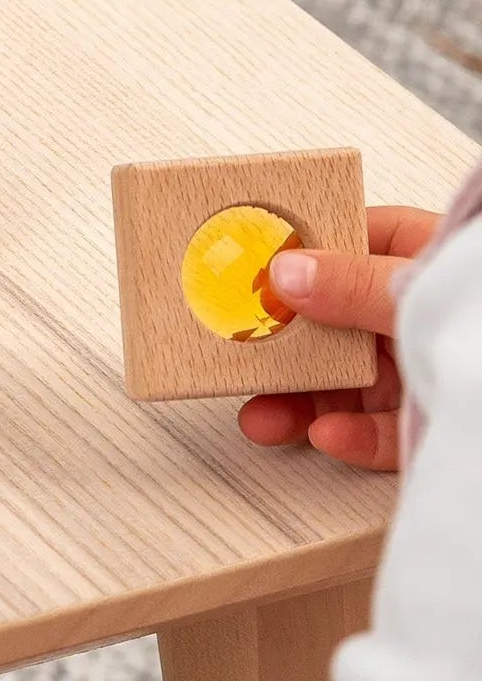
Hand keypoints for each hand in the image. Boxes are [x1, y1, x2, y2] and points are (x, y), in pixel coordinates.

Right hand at [237, 206, 441, 470]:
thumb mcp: (421, 293)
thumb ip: (354, 286)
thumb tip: (285, 271)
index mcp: (423, 256)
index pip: (345, 244)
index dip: (291, 261)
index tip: (247, 280)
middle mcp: (423, 309)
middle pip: (335, 323)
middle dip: (283, 349)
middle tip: (239, 363)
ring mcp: (432, 363)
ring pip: (352, 381)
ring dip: (303, 401)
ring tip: (265, 419)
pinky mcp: (441, 414)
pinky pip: (387, 426)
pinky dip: (354, 435)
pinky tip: (329, 436)